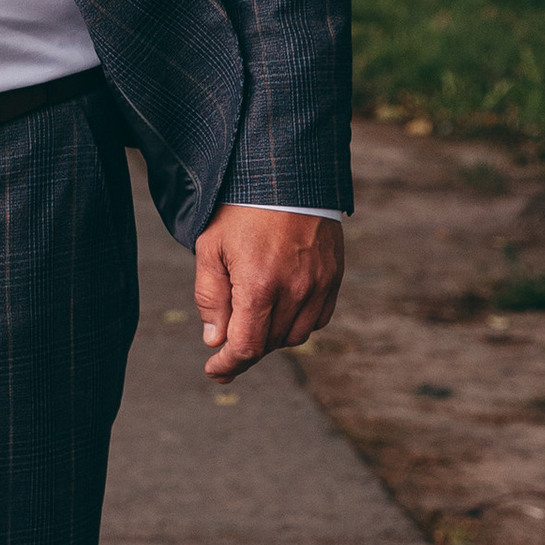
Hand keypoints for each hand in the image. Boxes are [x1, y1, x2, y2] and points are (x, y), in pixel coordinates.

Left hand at [194, 205, 342, 378]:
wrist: (284, 173)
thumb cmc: (239, 210)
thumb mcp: (210, 248)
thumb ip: (210, 297)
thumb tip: (215, 340)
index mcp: (259, 285)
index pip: (247, 346)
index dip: (229, 364)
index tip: (214, 371)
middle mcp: (295, 289)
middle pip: (270, 344)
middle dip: (245, 350)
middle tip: (226, 349)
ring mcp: (319, 284)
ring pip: (295, 335)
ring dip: (272, 337)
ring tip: (252, 323)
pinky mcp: (334, 276)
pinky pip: (318, 318)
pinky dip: (298, 322)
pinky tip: (280, 309)